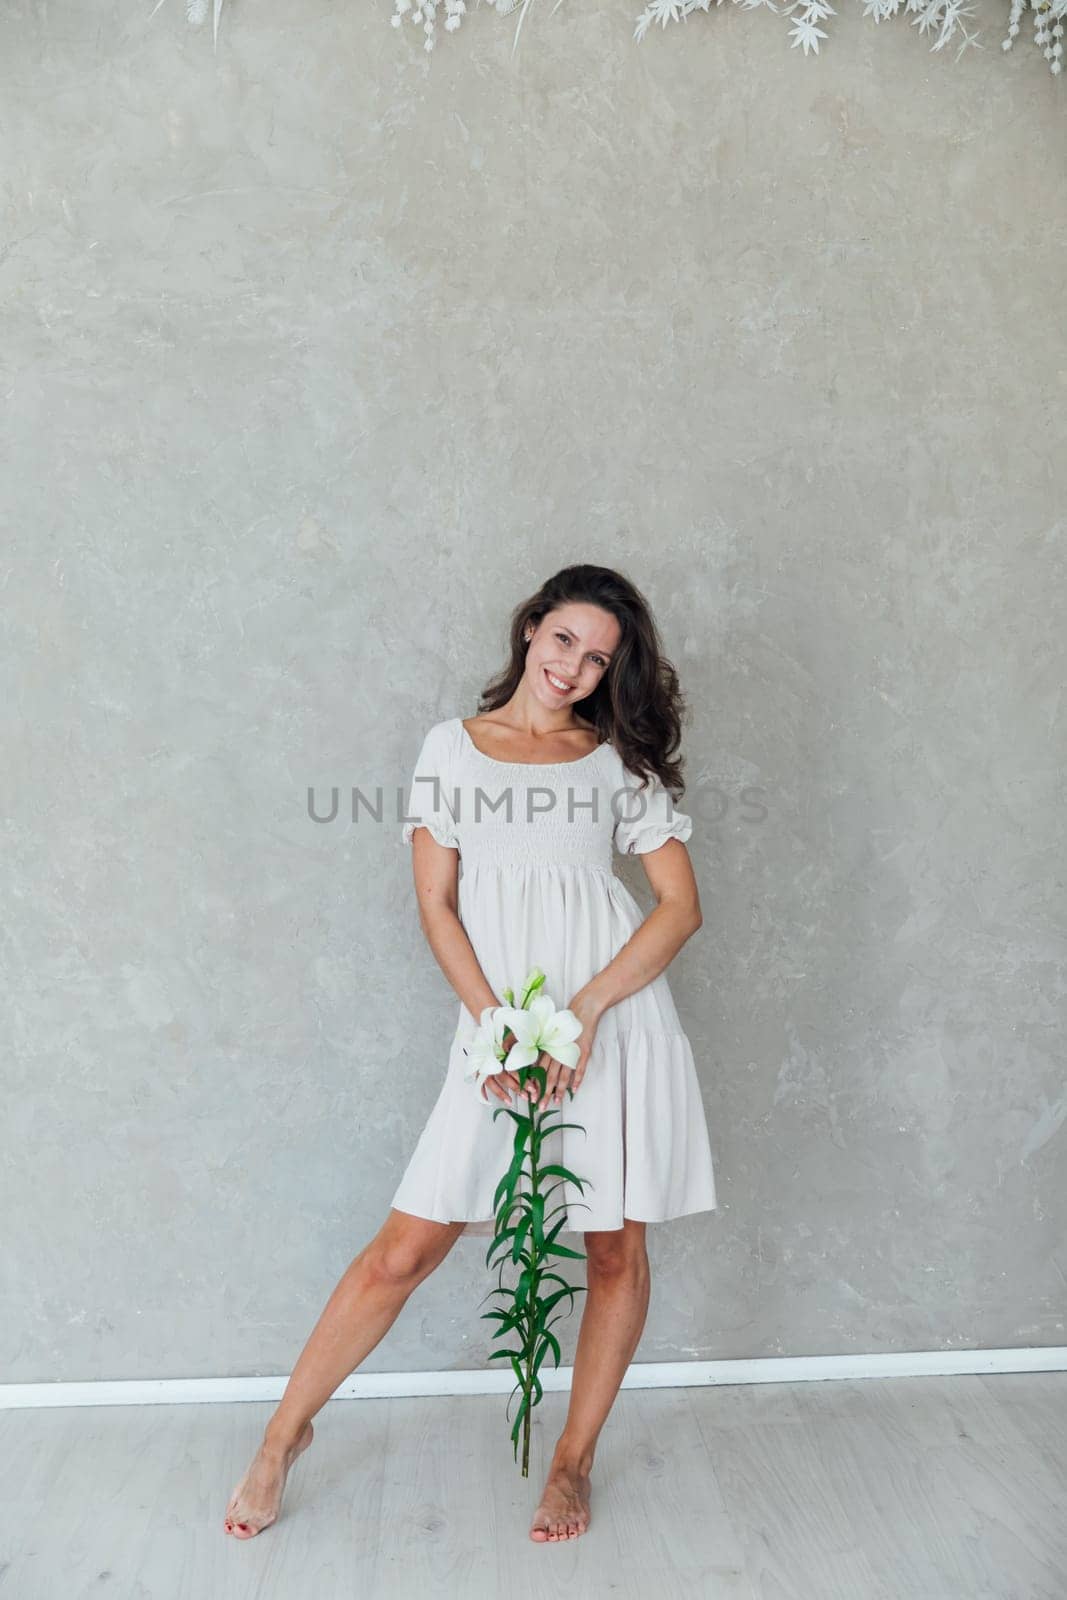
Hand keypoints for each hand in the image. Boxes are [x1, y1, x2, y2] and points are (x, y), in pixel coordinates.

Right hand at [480, 1023, 525, 1104]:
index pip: (512, 1069)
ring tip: (510, 1102)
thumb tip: (530, 1063)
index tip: (533, 1088)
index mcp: (500, 1051)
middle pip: (503, 1077)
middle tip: (528, 1096)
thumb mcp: (516, 1034)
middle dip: (516, 1088)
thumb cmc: (506, 1028)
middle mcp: (490, 1058)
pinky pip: (478, 1080)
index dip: (523, 1080)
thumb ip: (521, 1047)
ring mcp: (482, 1062)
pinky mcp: (478, 1065)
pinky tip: (487, 1099)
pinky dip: (482, 1090)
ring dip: (500, 1093)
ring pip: (490, 1081)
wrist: (490, 1020)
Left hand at [519, 988, 602, 1110]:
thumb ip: (542, 1048)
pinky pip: (579, 1069)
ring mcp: (571, 1053)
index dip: (535, 1085)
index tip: (530, 1097)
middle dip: (544, 1093)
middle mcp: (557, 1052)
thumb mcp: (549, 1033)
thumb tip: (533, 1064)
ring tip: (556, 1102)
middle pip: (549, 1077)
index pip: (539, 1071)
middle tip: (539, 1107)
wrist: (583, 1010)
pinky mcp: (583, 1052)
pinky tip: (574, 1090)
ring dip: (559, 1091)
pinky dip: (577, 1080)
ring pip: (563, 1076)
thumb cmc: (563, 1022)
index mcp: (548, 1048)